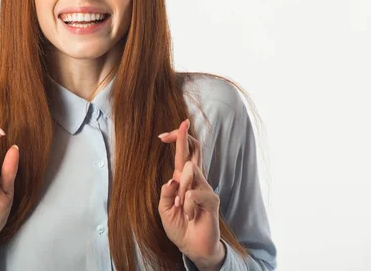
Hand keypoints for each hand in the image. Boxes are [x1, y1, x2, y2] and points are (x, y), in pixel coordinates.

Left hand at [157, 119, 224, 269]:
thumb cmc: (179, 226)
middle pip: (195, 150)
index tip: (163, 134)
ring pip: (190, 171)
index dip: (177, 140)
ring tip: (180, 206)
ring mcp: (205, 188)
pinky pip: (193, 193)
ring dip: (180, 188)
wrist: (192, 247)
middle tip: (174, 128)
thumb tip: (172, 179)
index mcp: (183, 180)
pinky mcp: (212, 200)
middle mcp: (196, 180)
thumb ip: (165, 193)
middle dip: (183, 138)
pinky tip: (190, 216)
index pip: (183, 154)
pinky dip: (187, 205)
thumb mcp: (164, 209)